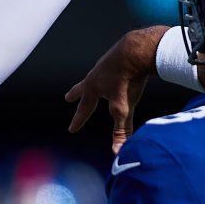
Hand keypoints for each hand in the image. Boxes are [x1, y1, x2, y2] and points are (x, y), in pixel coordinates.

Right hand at [66, 26, 165, 153]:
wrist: (137, 50)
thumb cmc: (127, 80)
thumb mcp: (123, 108)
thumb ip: (121, 130)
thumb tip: (117, 153)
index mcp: (93, 87)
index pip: (84, 109)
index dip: (78, 121)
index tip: (72, 129)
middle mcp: (96, 74)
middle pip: (83, 87)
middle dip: (76, 94)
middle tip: (68, 96)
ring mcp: (107, 62)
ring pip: (98, 74)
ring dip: (95, 80)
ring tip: (97, 81)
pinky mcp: (120, 54)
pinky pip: (114, 65)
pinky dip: (113, 70)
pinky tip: (119, 69)